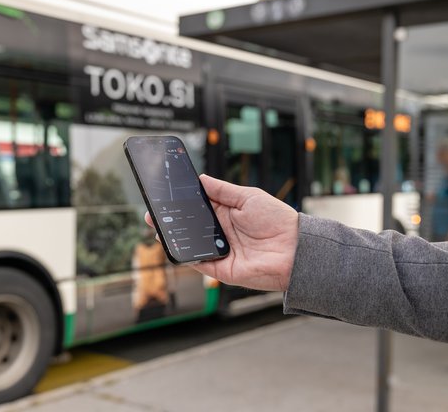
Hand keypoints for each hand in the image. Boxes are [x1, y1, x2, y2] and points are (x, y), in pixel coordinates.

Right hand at [145, 174, 298, 291]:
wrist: (294, 249)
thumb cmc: (277, 220)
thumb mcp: (248, 196)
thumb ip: (222, 190)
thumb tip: (200, 179)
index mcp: (226, 213)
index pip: (198, 207)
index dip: (181, 202)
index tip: (165, 195)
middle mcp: (220, 232)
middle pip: (189, 225)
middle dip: (170, 219)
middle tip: (152, 211)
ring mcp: (219, 250)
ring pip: (189, 243)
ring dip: (172, 236)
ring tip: (157, 225)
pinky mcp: (220, 268)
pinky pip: (197, 261)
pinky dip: (183, 254)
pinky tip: (171, 243)